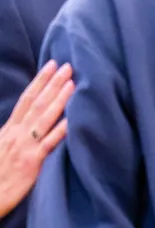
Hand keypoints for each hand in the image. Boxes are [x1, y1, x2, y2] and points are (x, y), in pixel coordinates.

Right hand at [0, 61, 72, 217]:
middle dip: (53, 83)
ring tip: (73, 82)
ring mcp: (25, 146)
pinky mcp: (32, 162)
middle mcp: (17, 134)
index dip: (39, 81)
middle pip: (37, 103)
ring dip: (59, 99)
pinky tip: (74, 118)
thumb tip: (27, 123)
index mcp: (9, 129)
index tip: (51, 65)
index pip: (26, 99)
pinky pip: (49, 142)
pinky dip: (62, 129)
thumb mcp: (2, 148)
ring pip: (44, 117)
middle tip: (68, 65)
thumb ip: (14, 135)